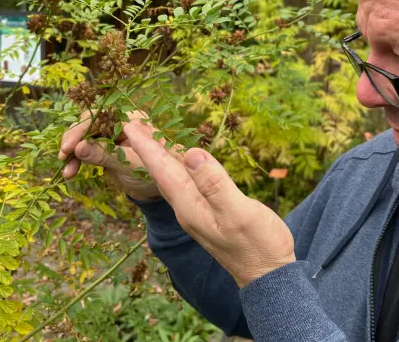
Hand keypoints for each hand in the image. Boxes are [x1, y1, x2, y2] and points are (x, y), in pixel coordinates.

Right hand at [58, 110, 161, 201]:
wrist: (167, 190)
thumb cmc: (157, 172)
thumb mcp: (130, 164)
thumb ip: (105, 154)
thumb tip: (78, 147)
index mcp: (130, 118)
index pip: (99, 117)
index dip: (81, 130)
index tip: (68, 147)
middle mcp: (120, 123)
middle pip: (89, 125)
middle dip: (74, 141)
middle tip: (63, 158)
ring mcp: (113, 136)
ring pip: (85, 138)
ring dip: (73, 153)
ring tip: (67, 172)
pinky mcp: (107, 150)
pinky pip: (88, 150)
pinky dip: (78, 160)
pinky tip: (70, 171)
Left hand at [122, 118, 295, 287]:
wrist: (268, 275)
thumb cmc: (258, 245)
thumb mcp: (238, 212)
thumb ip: (214, 184)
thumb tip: (191, 154)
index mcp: (190, 207)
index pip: (162, 170)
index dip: (146, 146)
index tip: (129, 124)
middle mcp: (187, 208)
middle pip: (160, 172)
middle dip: (146, 147)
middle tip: (130, 122)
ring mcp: (197, 211)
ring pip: (172, 177)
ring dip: (159, 155)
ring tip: (148, 135)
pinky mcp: (209, 211)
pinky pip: (185, 182)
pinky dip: (177, 165)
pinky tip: (179, 159)